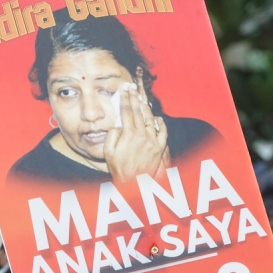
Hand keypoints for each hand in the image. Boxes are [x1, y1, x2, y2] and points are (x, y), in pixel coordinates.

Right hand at [104, 68, 169, 182]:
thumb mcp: (108, 152)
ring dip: (146, 108)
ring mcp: (153, 141)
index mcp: (128, 135)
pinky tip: (157, 118)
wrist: (134, 184)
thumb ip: (112, 135)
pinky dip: (161, 123)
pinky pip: (163, 132)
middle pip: (138, 112)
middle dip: (134, 98)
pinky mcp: (160, 148)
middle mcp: (142, 136)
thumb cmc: (119, 169)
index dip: (124, 98)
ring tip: (142, 100)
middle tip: (132, 88)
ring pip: (151, 119)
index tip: (123, 89)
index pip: (126, 111)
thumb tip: (117, 125)